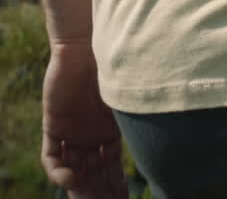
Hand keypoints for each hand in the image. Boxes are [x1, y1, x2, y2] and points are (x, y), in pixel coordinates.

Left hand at [41, 44, 125, 197]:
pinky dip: (59, 171)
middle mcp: (90, 135)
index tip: (125, 198)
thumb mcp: (130, 100)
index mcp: (109, 132)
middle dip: (99, 192)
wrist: (89, 43)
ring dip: (81, 187)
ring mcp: (72, 131)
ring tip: (88, 198)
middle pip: (92, 174)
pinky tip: (70, 177)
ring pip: (74, 170)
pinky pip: (52, 157)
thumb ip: (140, 118)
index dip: (115, 187)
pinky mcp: (54, 124)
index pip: (111, 168)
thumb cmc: (117, 65)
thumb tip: (173, 139)